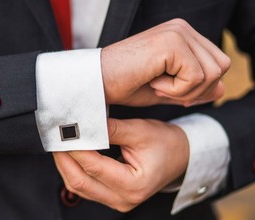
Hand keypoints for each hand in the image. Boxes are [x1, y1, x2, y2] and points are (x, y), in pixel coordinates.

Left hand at [53, 118, 188, 211]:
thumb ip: (110, 129)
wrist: (181, 157)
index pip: (93, 166)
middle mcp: (123, 199)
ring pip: (78, 187)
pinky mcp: (112, 198)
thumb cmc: (166, 143)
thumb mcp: (141, 131)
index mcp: (134, 185)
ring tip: (57, 145)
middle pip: (79, 182)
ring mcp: (116, 202)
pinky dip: (74, 170)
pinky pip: (85, 187)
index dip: (74, 147)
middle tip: (53, 138)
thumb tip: (82, 124)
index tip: (62, 130)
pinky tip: (68, 155)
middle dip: (62, 159)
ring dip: (65, 165)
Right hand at [102, 18, 230, 106]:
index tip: (166, 89)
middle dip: (196, 89)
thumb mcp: (166, 90)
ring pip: (213, 73)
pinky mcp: (172, 43)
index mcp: (181, 35)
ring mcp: (177, 32)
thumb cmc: (124, 86)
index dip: (198, 87)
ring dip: (185, 90)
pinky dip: (176, 90)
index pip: (217, 63)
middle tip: (163, 89)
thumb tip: (221, 90)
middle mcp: (182, 28)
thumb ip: (193, 89)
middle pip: (221, 67)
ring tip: (157, 85)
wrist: (97, 84)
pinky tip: (154, 82)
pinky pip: (195, 77)